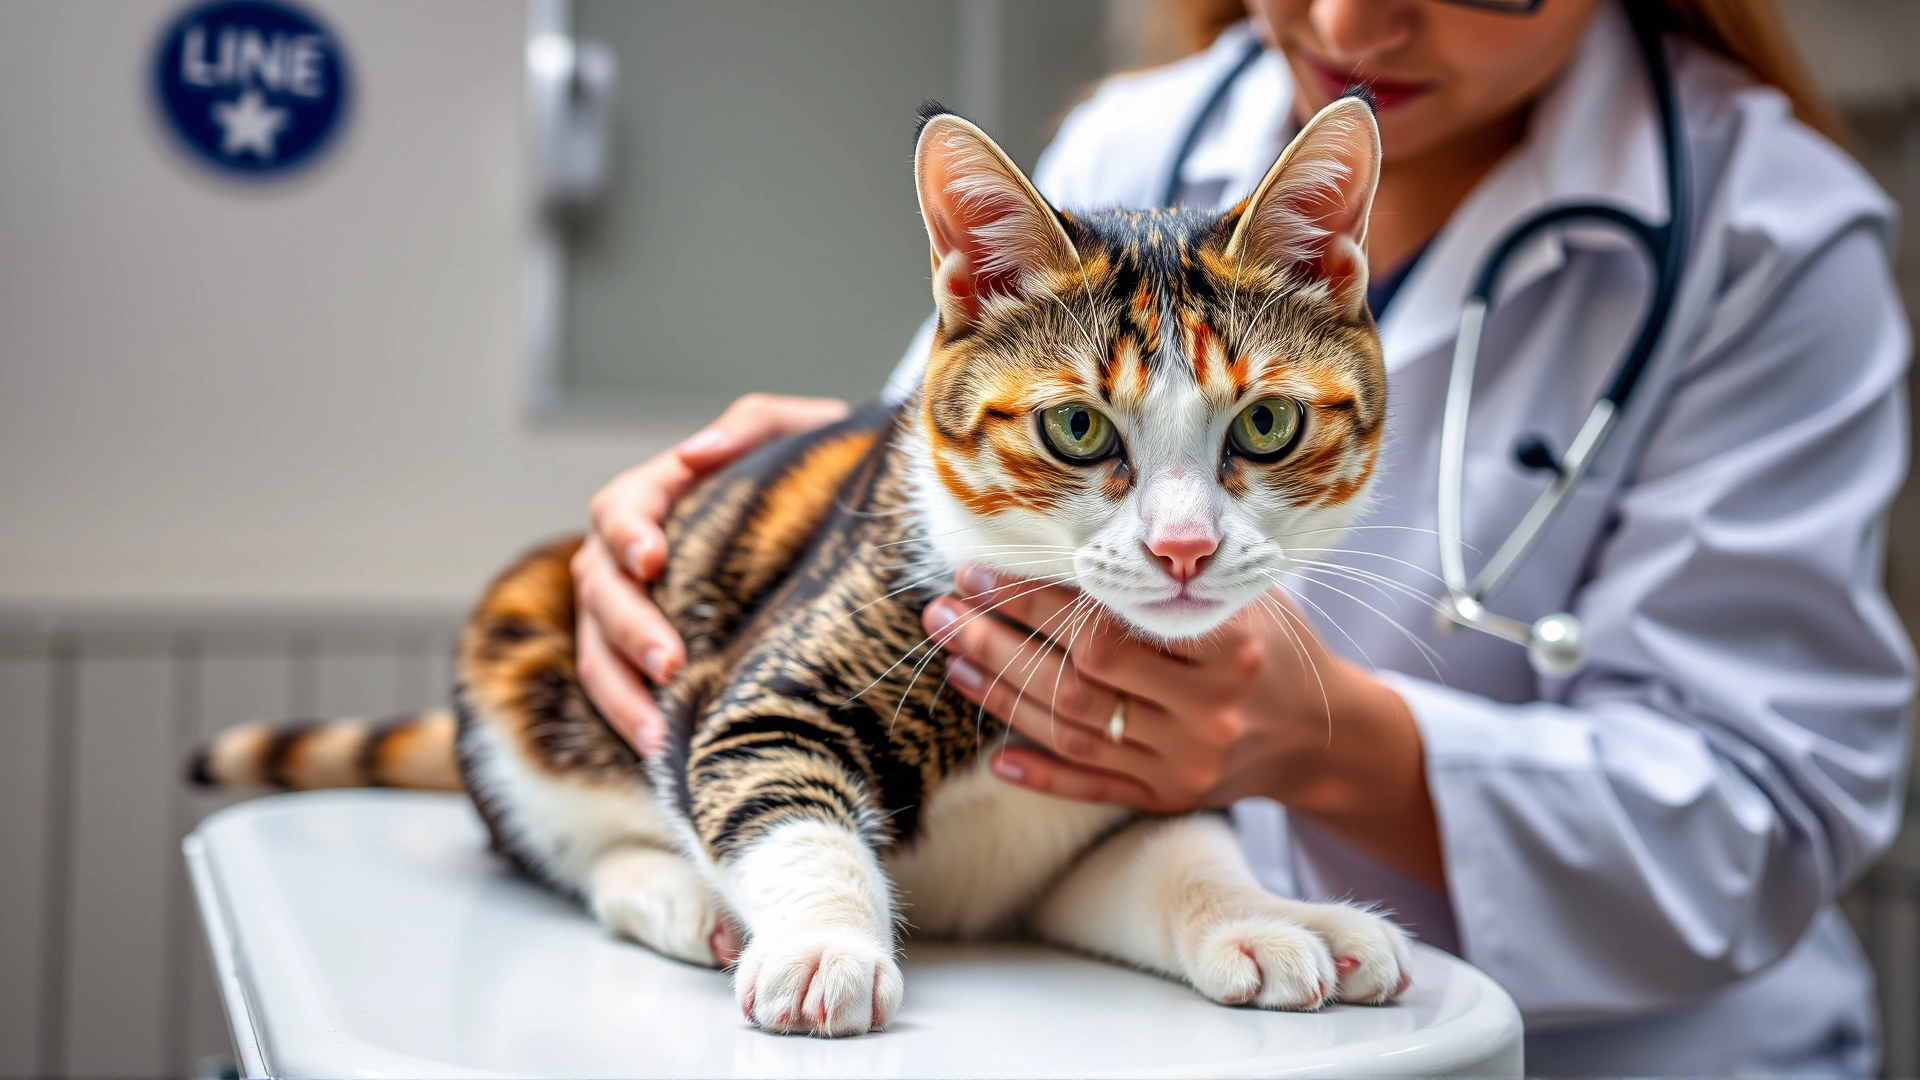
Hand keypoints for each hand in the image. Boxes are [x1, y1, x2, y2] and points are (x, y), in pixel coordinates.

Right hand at [576, 394, 850, 753]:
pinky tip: (663, 751)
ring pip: (598, 651)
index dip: (626, 533)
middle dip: (628, 631)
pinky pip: (623, 688)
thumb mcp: (796, 431)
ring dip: (620, 694)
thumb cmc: (812, 469)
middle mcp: (632, 553)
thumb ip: (749, 426)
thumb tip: (695, 452)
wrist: (835, 516)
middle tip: (670, 665)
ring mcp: (636, 606)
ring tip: (657, 736)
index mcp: (659, 495)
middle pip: (599, 590)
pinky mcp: (652, 652)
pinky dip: (635, 718)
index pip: (619, 509)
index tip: (652, 561)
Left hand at [924, 564, 1445, 889]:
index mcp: (1230, 648)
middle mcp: (1209, 713)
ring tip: (954, 657)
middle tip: (943, 611)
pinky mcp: (1172, 799)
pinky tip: (996, 759)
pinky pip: (1096, 788)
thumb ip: (1174, 573)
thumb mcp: (1244, 593)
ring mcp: (1188, 763)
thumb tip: (1074, 535)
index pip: (1110, 623)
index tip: (981, 573)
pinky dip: (1044, 775)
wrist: (1321, 734)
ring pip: (1076, 730)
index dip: (1036, 601)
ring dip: (1003, 696)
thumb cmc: (1274, 644)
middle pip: (1080, 677)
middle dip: (1000, 641)